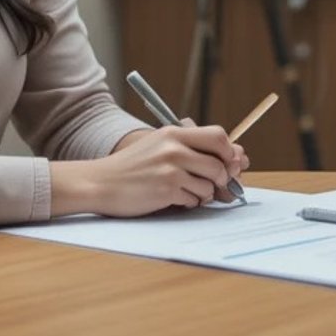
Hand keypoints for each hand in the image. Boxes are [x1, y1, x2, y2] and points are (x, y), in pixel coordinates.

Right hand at [55, 125, 248, 216]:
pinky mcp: (166, 189)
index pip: (218, 136)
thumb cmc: (131, 167)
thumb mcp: (158, 146)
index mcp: (173, 133)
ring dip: (204, 193)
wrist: (100, 182)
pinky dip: (189, 202)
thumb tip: (235, 157)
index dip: (228, 152)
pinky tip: (174, 198)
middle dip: (221, 178)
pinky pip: (194, 199)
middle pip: (219, 163)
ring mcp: (171, 169)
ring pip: (210, 184)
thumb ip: (190, 148)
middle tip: (212, 184)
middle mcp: (174, 148)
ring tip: (188, 192)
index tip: (226, 163)